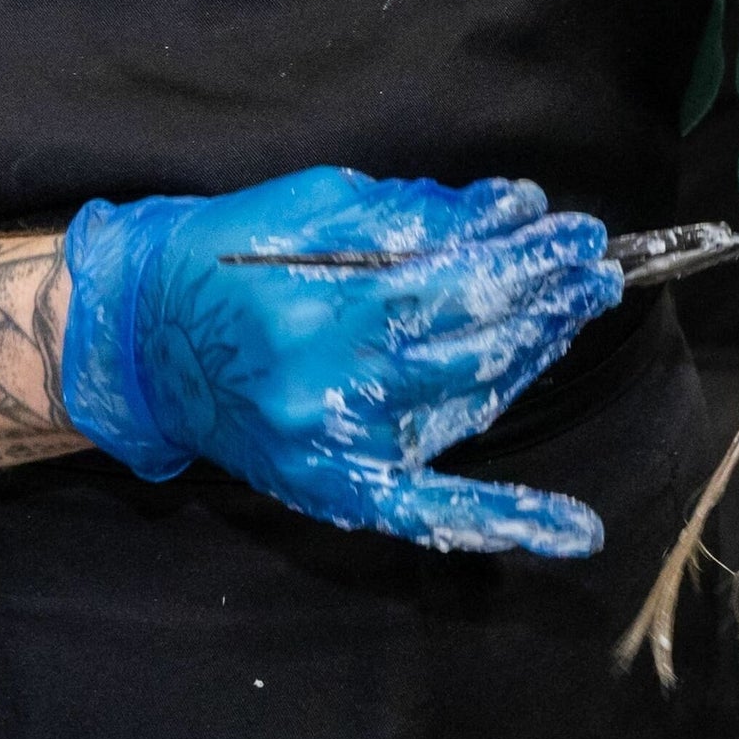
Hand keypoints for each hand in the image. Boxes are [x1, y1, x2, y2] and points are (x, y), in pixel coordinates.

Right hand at [60, 169, 621, 556]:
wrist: (140, 343)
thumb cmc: (224, 257)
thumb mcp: (307, 208)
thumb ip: (410, 212)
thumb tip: (510, 208)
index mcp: (319, 311)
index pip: (456, 286)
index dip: (526, 260)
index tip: (579, 233)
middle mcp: (331, 391)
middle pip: (473, 346)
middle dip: (546, 302)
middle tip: (597, 269)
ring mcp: (336, 451)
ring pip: (466, 404)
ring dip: (532, 356)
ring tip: (575, 311)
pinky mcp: (334, 489)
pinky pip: (430, 511)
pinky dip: (503, 519)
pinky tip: (574, 530)